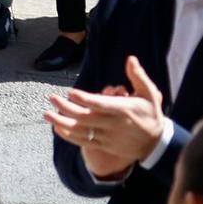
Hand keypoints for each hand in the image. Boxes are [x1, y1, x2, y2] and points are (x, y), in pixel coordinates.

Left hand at [46, 54, 171, 180]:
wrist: (156, 144)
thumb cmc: (151, 114)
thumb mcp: (150, 94)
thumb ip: (138, 76)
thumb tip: (130, 58)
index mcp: (124, 110)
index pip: (101, 105)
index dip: (85, 99)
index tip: (71, 92)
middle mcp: (114, 125)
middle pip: (86, 118)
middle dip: (67, 108)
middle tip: (51, 98)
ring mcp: (107, 137)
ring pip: (81, 131)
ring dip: (62, 123)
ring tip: (46, 114)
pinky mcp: (104, 145)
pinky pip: (83, 142)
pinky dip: (69, 136)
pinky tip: (56, 127)